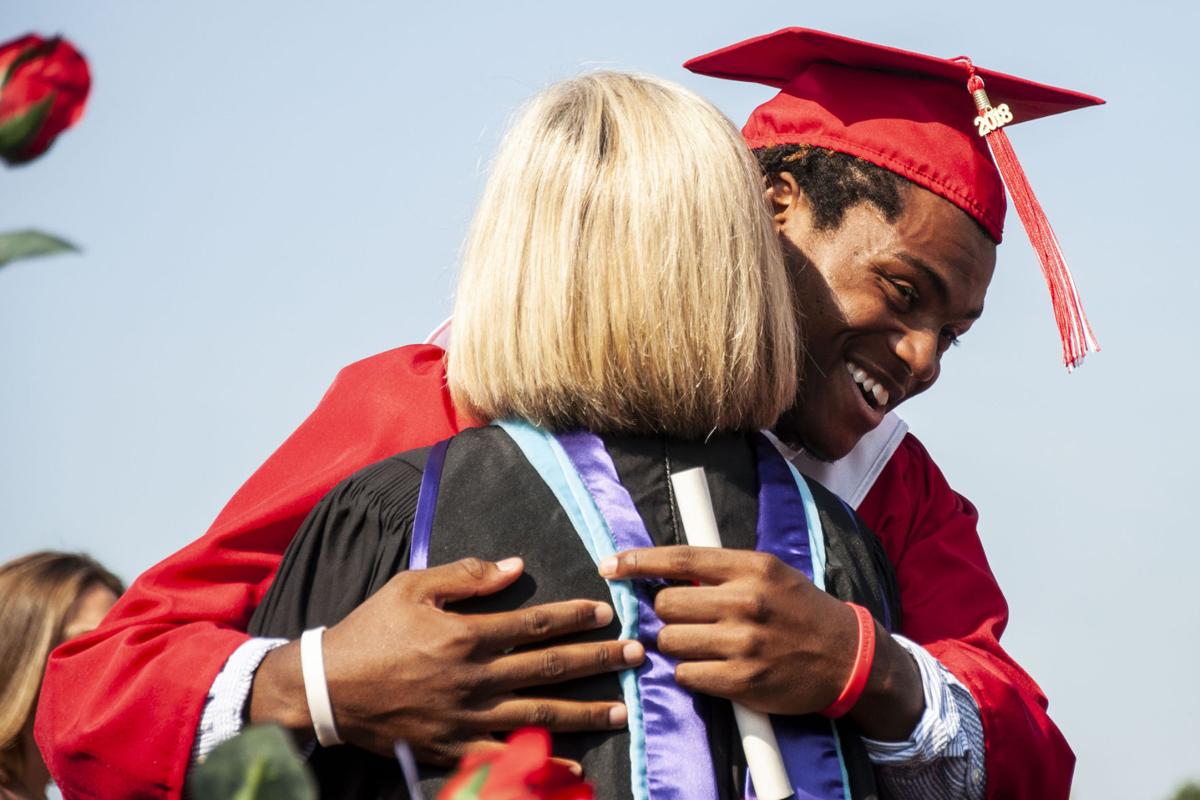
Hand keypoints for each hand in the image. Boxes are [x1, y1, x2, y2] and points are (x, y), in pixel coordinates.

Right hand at [250, 556, 643, 763]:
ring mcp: (467, 718)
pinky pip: (506, 760)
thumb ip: (466, 576)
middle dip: (597, 661)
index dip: (574, 617)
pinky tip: (574, 767)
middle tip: (635, 657)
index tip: (607, 613)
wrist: (327, 688)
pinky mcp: (454, 748)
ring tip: (623, 712)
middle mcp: (475, 678)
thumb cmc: (371, 630)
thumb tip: (515, 567)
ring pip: (539, 715)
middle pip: (549, 668)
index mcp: (467, 635)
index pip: (534, 623)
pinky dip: (542, 765)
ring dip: (586, 713)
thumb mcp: (413, 587)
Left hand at [599, 546, 922, 740]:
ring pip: (670, 641)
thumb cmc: (801, 612)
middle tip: (683, 618)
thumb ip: (722, 572)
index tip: (610, 565)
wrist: (847, 658)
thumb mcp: (769, 575)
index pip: (681, 559)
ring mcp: (744, 644)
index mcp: (752, 568)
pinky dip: (690, 673)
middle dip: (665, 612)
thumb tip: (667, 573)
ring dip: (675, 645)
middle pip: (666, 604)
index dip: (639, 561)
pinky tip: (710, 668)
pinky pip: (686, 675)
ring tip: (701, 645)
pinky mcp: (743, 681)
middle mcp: (746, 602)